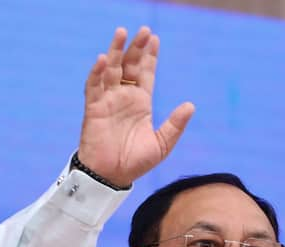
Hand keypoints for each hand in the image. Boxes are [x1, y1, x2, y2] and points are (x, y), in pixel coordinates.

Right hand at [78, 27, 194, 187]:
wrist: (113, 177)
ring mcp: (108, 101)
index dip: (150, 56)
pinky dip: (97, 73)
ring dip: (116, 52)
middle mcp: (124, 98)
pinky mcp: (93, 109)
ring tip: (122, 33)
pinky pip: (93, 87)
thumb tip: (191, 105)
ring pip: (111, 70)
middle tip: (144, 30)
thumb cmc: (135, 162)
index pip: (146, 74)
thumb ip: (175, 124)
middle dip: (136, 48)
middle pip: (130, 66)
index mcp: (141, 103)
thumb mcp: (162, 143)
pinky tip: (103, 60)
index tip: (155, 39)